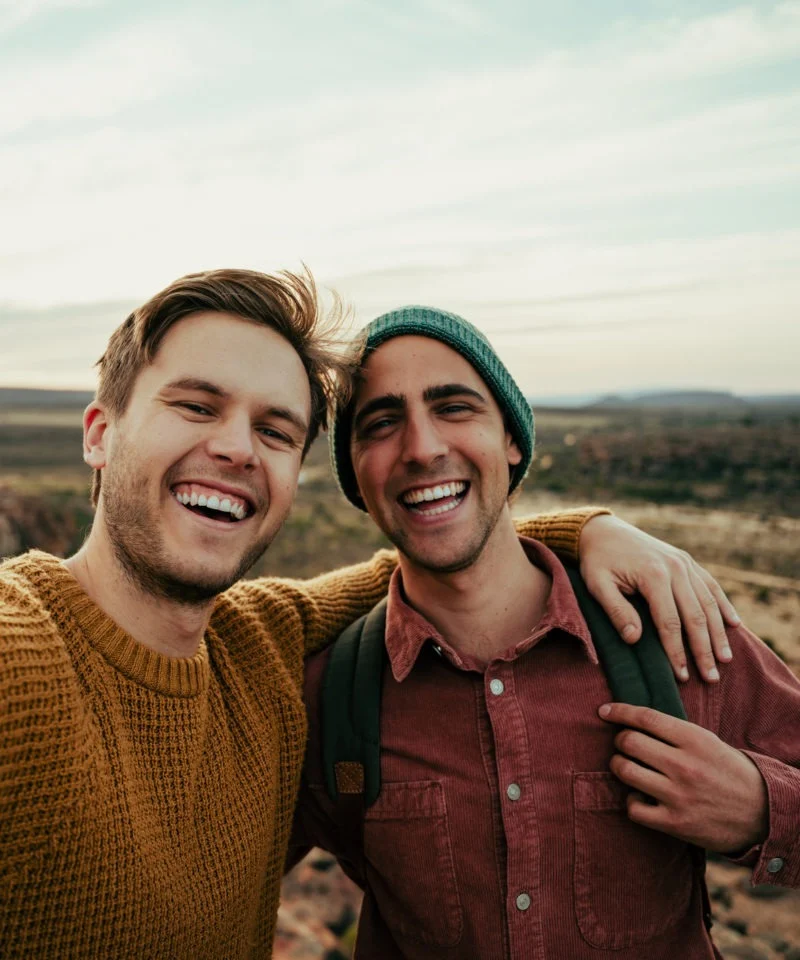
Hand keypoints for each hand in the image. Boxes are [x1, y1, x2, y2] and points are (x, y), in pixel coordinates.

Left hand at [579, 515, 739, 681]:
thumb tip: (634, 639)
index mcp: (653, 575)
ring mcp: (684, 562)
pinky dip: (724, 605)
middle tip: (711, 677)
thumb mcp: (597, 585)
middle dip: (704, 649)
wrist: (603, 530)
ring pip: (709, 602)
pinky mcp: (687, 560)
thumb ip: (616, 611)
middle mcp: (675, 567)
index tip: (682, 676)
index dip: (676, 651)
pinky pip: (711, 585)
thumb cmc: (597, 561)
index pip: (670, 622)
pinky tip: (734, 624)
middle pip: (696, 615)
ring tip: (725, 659)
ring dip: (719, 633)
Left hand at [599, 702, 768, 853]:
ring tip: (627, 767)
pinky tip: (641, 796)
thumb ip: (673, 731)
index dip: (619, 711)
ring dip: (619, 766)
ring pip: (625, 771)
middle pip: (629, 742)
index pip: (645, 717)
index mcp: (693, 739)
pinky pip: (633, 808)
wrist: (760, 812)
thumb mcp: (706, 741)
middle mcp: (684, 765)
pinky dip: (631, 800)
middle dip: (620, 740)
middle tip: (624, 745)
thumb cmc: (726, 770)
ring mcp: (678, 795)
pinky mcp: (674, 823)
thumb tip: (632, 719)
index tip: (604, 711)